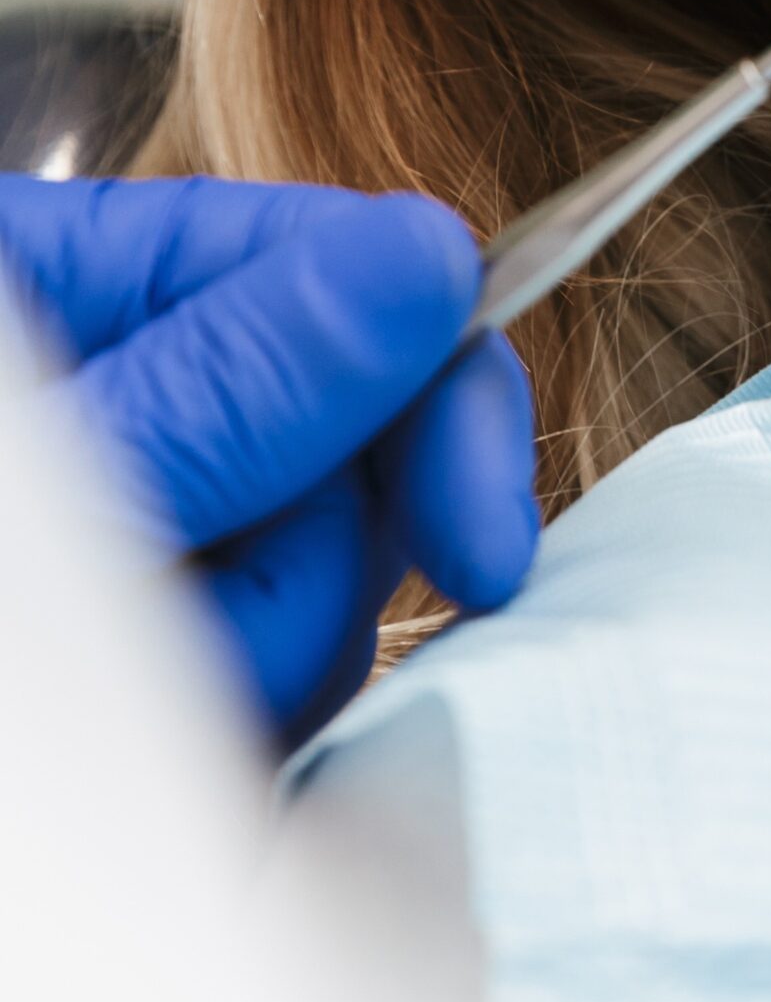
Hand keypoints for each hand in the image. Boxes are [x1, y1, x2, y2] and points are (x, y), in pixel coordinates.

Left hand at [0, 174, 537, 746]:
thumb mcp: (53, 480)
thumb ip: (231, 386)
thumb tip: (435, 256)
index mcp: (88, 277)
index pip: (351, 270)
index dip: (447, 394)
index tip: (486, 547)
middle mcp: (139, 382)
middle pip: (356, 442)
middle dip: (310, 571)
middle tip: (197, 659)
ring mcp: (153, 514)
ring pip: (322, 581)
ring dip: (252, 667)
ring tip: (114, 711)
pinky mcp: (157, 634)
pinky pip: (273, 672)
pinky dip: (229, 728)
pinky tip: (142, 744)